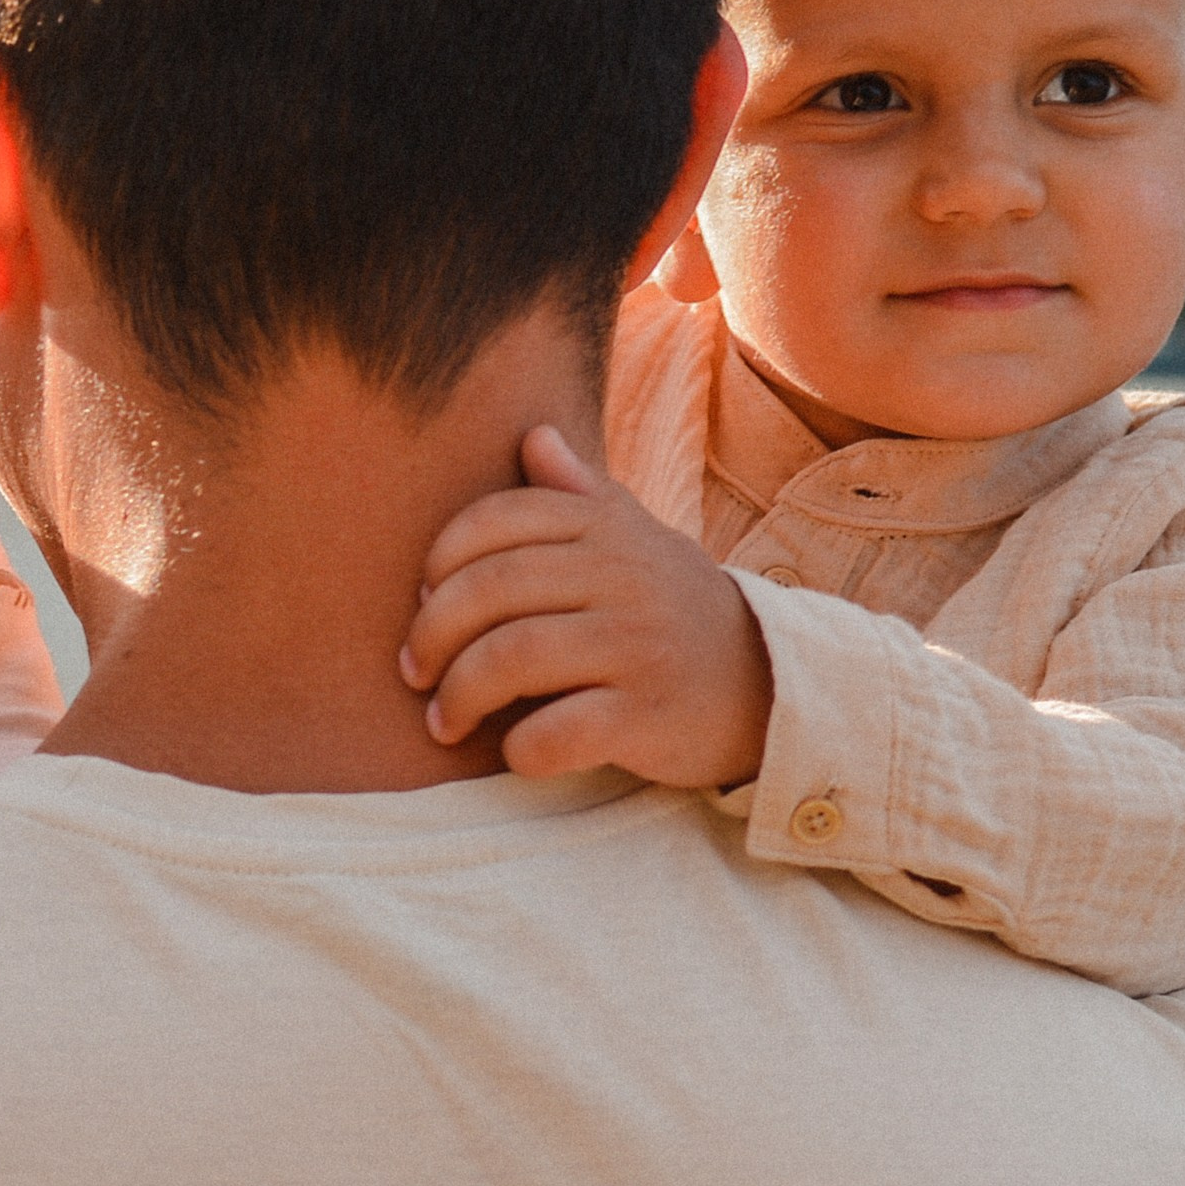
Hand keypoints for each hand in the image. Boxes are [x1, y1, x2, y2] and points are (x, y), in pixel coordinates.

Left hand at [400, 425, 773, 785]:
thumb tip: (533, 435)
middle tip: (415, 672)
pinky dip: (519, 748)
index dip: (440, 561)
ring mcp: (638, 647)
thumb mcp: (639, 541)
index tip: (422, 601)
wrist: (770, 686)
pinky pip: (556, 732)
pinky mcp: (648, 716)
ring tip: (442, 720)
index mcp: (608, 529)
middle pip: (491, 590)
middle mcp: (624, 578)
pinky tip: (515, 750)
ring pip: (511, 658)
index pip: (497, 521)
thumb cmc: (676, 612)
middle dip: (432, 636)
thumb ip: (580, 494)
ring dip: (460, 695)